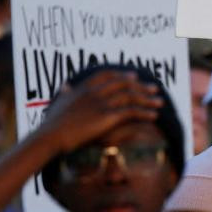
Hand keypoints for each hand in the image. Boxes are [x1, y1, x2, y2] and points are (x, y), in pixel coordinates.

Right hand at [36, 71, 164, 153]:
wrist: (51, 136)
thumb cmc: (52, 124)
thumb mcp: (59, 103)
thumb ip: (65, 93)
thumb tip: (65, 86)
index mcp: (84, 87)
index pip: (107, 75)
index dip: (122, 75)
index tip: (134, 76)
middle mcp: (94, 92)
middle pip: (123, 84)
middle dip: (141, 86)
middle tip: (154, 88)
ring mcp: (101, 103)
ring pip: (130, 97)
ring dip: (147, 99)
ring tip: (160, 102)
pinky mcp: (107, 116)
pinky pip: (131, 112)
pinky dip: (144, 113)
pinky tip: (154, 116)